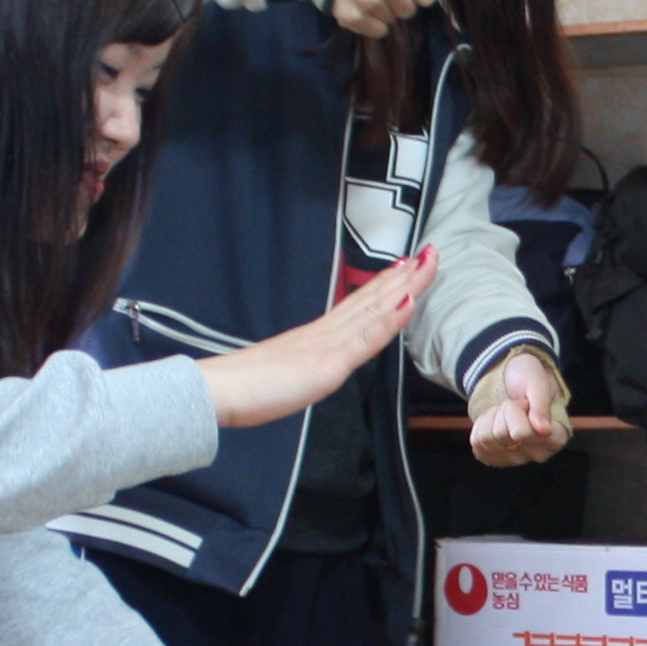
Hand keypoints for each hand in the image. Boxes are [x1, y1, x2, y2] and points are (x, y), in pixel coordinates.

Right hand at [198, 249, 436, 427]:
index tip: (406, 266)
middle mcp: (325, 332)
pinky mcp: (328, 363)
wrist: (216, 392)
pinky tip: (408, 301)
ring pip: (375, 310)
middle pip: (371, 299)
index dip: (384, 285)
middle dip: (404, 277)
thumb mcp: (284, 374)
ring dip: (405, 286)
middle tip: (430, 253)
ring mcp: (328, 345)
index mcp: (316, 336)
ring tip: (427, 264)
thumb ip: (300, 366)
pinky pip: (365, 339)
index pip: (358, 305)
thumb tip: (307, 367)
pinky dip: (390, 319)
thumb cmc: (244, 389)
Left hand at [465, 348, 572, 466]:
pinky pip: (477, 444)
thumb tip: (544, 430)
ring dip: (492, 417)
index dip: (516, 411)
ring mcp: (516, 460)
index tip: (526, 403)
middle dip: (504, 412)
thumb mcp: (536, 382)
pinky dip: (482, 426)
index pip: (523, 433)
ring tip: (505, 412)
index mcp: (556, 437)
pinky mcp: (497, 459)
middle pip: (502, 435)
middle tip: (516, 405)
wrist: (512, 380)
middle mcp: (539, 454)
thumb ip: (541, 404)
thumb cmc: (528, 380)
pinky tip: (496, 421)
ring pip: (487, 439)